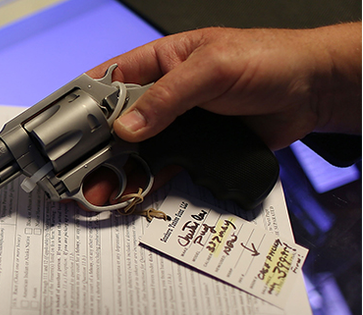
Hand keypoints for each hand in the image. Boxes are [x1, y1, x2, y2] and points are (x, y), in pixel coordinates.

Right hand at [82, 23, 360, 205]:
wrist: (312, 90)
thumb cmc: (266, 59)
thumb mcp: (210, 69)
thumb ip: (166, 98)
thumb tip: (127, 126)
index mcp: (158, 62)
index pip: (108, 82)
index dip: (83, 106)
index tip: (64, 132)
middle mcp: (162, 95)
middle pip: (116, 125)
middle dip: (95, 150)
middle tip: (77, 174)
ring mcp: (177, 124)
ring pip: (136, 151)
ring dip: (117, 172)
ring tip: (100, 193)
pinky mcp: (195, 148)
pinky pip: (164, 168)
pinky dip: (147, 183)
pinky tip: (132, 194)